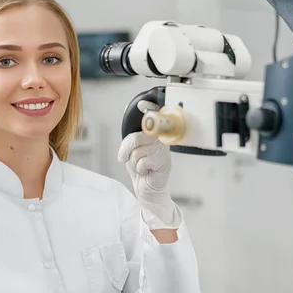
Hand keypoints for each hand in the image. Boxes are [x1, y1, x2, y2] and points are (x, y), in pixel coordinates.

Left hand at [118, 101, 179, 229]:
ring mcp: (164, 150)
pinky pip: (143, 162)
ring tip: (143, 166)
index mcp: (153, 133)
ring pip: (138, 152)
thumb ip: (132, 139)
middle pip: (136, 138)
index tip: (142, 104)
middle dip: (127, 151)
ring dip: (135, 163)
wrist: (147, 188)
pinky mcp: (164, 162)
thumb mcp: (131, 151)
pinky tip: (148, 171)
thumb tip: (133, 136)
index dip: (148, 109)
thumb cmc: (140, 167)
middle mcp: (161, 139)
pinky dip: (141, 169)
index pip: (153, 117)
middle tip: (128, 158)